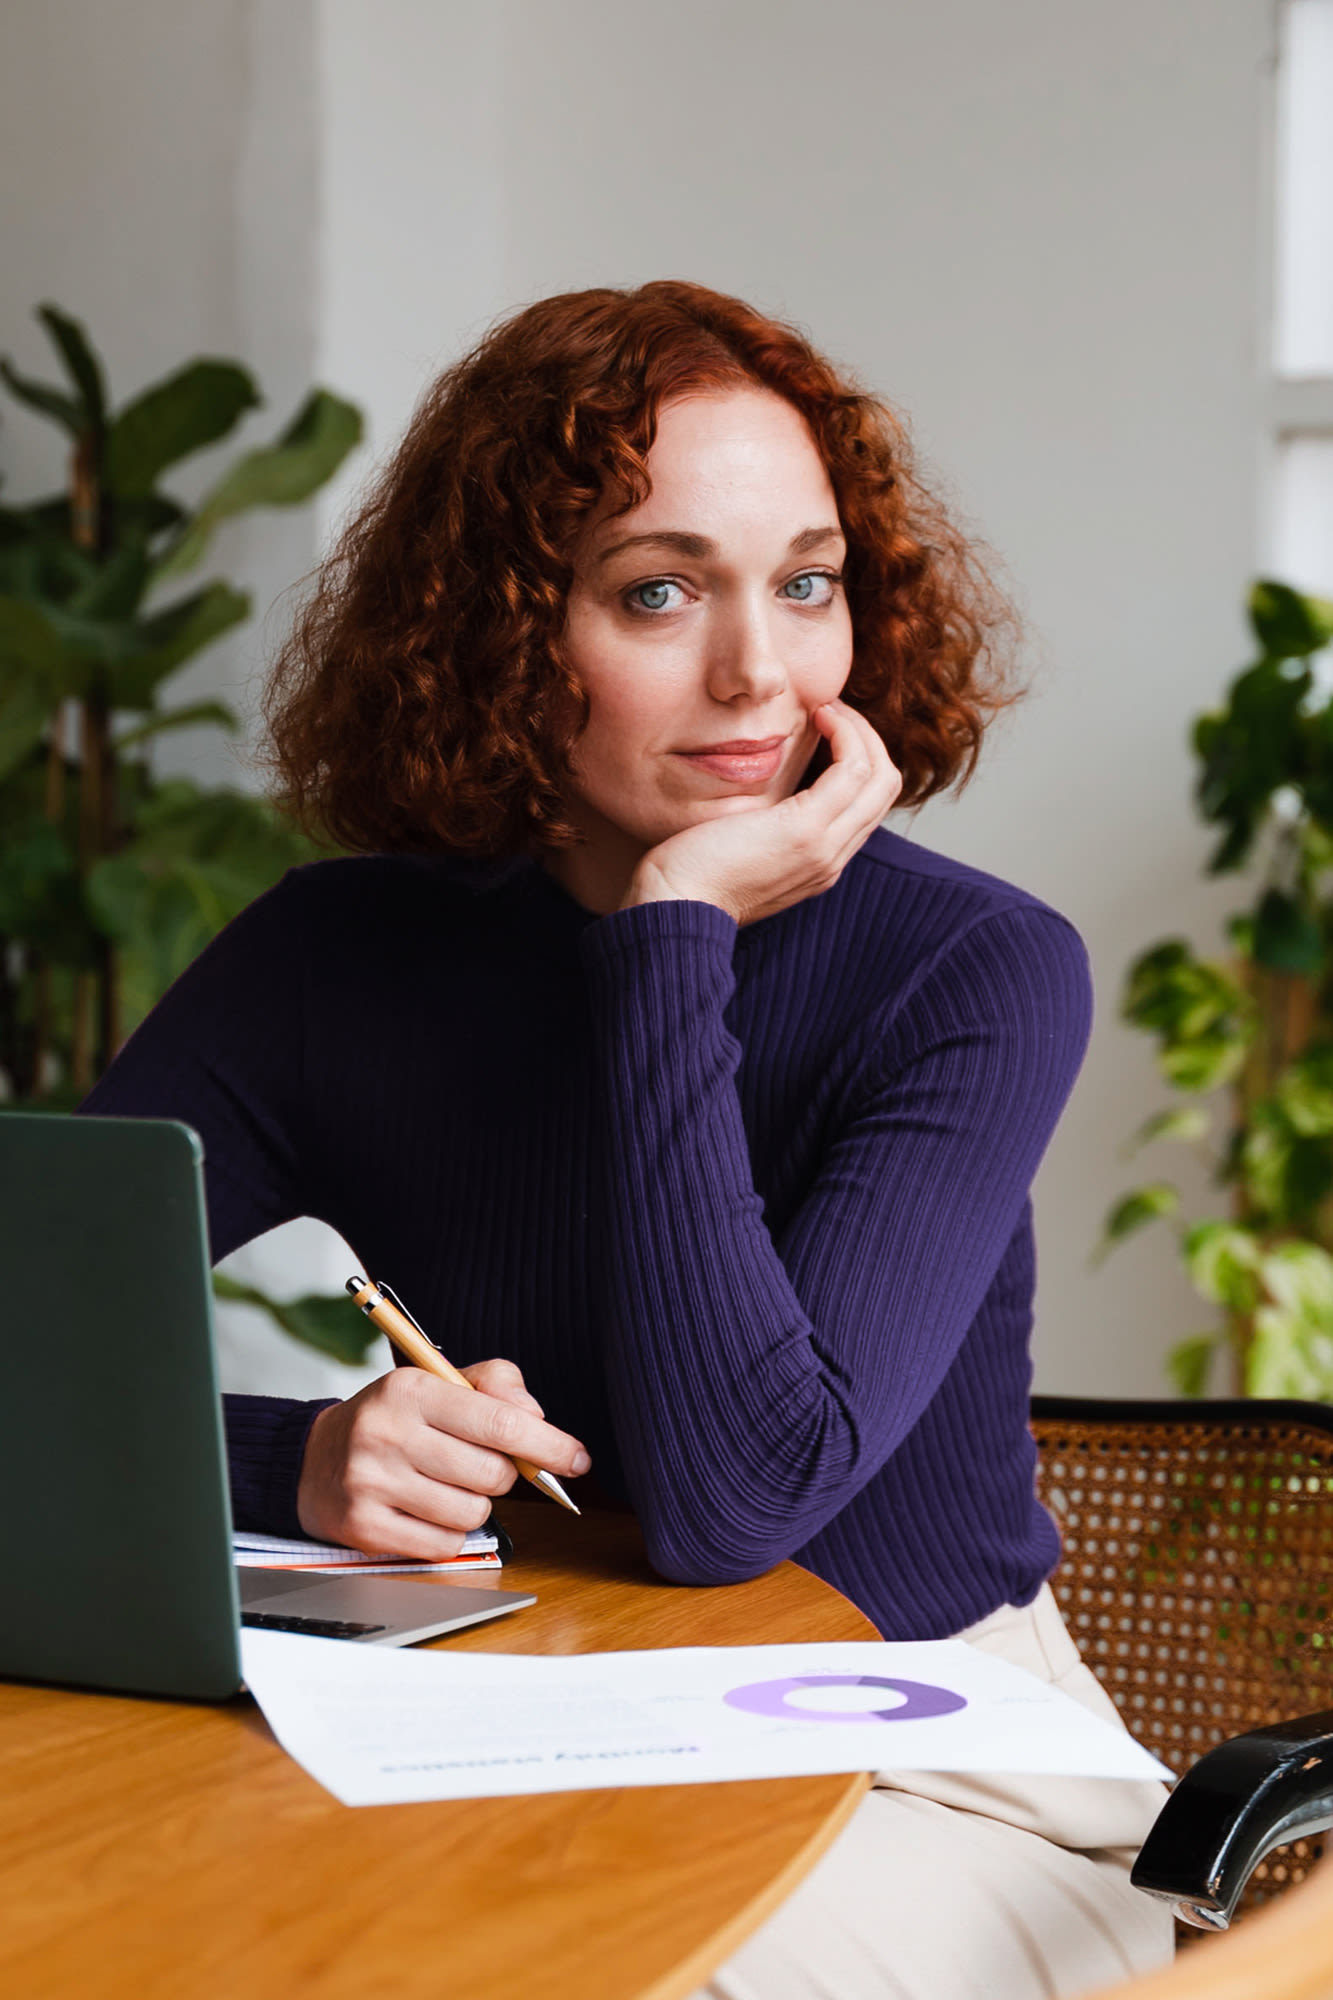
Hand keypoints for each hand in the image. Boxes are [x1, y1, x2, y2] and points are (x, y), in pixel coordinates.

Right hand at [295, 1359, 591, 1558]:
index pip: (499, 1421)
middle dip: (502, 1473)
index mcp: (410, 1390)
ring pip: (473, 1512)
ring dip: (473, 1503)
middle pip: (493, 1473)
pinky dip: (448, 1531)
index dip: (549, 1444)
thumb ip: (495, 1386)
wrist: (312, 1460)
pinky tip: (424, 1509)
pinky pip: (444, 1543)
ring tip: (442, 1483)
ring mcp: (373, 1484)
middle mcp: (388, 1434)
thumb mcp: (437, 1384)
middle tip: (477, 1462)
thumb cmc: (392, 1420)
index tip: (577, 1458)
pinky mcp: (365, 1529)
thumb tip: (538, 1417)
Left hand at [621, 700, 901, 926]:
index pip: (865, 807)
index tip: (825, 730)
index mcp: (817, 866)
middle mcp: (831, 860)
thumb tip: (758, 793)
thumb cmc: (686, 876)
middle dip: (866, 740)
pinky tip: (819, 716)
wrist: (671, 907)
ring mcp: (824, 847)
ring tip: (826, 709)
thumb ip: (760, 825)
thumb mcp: (735, 847)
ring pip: (880, 777)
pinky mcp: (806, 830)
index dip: (856, 760)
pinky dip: (847, 734)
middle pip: (884, 790)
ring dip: (859, 731)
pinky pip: (855, 770)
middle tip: (831, 711)